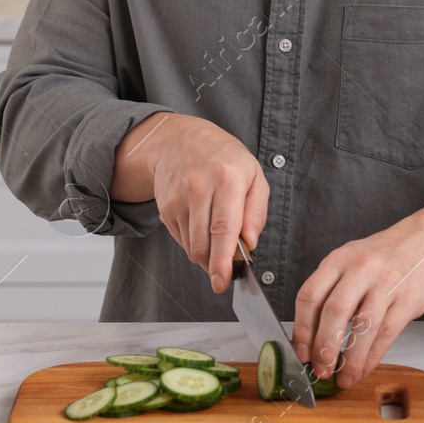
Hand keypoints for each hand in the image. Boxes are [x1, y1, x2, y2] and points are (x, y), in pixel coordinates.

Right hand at [112, 112, 268, 292]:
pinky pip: (181, 240)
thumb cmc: (224, 159)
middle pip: (203, 244)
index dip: (223, 260)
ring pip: (191, 247)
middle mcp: (199, 188)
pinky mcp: (166, 208)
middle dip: (215, 265)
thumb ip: (257, 211)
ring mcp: (178, 199)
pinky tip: (201, 226)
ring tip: (217, 240)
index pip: (223, 228)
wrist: (181, 140)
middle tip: (227, 268)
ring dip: (206, 255)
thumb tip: (250, 243)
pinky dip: (194, 243)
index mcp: (227, 179)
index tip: (222, 281)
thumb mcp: (254, 176)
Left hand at [292, 195, 423, 387]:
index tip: (301, 353)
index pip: (310, 295)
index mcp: (337, 260)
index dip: (302, 328)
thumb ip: (328, 292)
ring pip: (363, 326)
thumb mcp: (347, 263)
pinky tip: (363, 368)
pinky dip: (372, 356)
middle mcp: (360, 269)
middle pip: (335, 311)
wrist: (422, 242)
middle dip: (324, 347)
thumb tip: (309, 338)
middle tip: (320, 370)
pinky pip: (387, 333)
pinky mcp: (407, 299)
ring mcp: (386, 283)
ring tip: (343, 378)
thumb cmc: (379, 258)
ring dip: (350, 359)